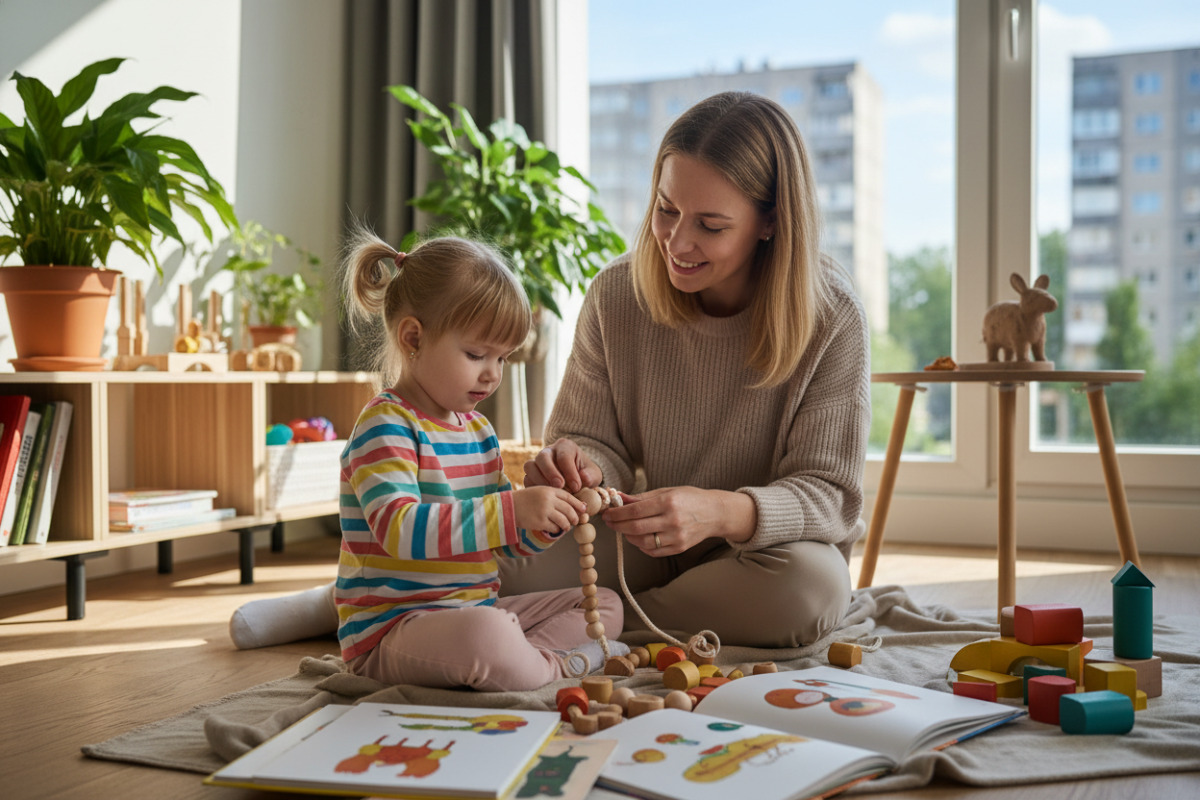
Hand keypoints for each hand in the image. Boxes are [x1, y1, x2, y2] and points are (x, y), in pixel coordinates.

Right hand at [513, 485, 586, 533]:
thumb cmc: (525, 500)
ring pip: (564, 520)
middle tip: (576, 521)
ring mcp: (544, 511)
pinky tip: (554, 529)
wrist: (508, 507)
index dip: (578, 504)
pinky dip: (556, 530)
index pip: (568, 497)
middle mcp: (548, 499)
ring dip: (566, 525)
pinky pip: (554, 528)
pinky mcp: (540, 522)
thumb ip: (554, 496)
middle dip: (574, 517)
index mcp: (549, 490)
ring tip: (566, 527)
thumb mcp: (539, 491)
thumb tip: (572, 505)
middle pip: (569, 510)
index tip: (584, 509)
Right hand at [523, 437, 602, 493]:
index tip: (577, 487)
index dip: (569, 471)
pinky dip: (534, 488)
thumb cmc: (585, 476)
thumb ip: (591, 476)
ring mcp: (537, 463)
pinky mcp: (531, 475)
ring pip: (530, 466)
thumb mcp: (593, 475)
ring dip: (539, 480)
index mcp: (565, 446)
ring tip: (551, 492)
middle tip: (560, 486)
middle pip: (543, 457)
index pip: (564, 456)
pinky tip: (545, 496)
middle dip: (550, 472)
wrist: (577, 481)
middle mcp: (549, 451)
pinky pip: (527, 479)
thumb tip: (584, 477)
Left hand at [601, 487, 755, 555]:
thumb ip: (642, 497)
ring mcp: (676, 537)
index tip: (607, 513)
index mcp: (669, 502)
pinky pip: (652, 551)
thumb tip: (618, 498)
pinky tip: (637, 537)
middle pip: (635, 528)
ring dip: (628, 536)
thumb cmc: (690, 498)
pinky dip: (640, 545)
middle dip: (617, 526)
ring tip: (624, 529)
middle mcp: (673, 521)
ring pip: (642, 542)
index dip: (617, 513)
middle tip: (609, 522)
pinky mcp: (679, 548)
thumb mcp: (667, 491)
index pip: (635, 510)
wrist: (715, 513)